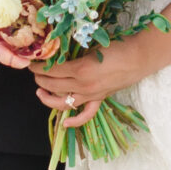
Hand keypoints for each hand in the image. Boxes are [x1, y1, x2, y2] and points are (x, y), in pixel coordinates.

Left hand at [35, 37, 150, 122]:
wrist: (139, 57)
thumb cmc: (117, 46)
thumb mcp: (91, 46)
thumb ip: (75, 52)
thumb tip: (59, 53)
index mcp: (79, 69)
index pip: (52, 70)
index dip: (39, 67)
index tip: (31, 62)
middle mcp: (83, 85)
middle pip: (54, 85)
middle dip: (40, 78)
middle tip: (34, 72)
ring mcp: (91, 95)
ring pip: (64, 102)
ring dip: (48, 98)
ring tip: (39, 91)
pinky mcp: (99, 98)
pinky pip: (86, 114)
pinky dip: (75, 121)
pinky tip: (65, 123)